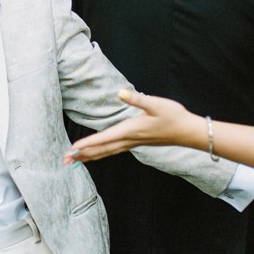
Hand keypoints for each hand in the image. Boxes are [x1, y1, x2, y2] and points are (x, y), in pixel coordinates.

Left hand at [65, 91, 196, 164]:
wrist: (187, 131)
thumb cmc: (173, 116)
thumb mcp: (155, 103)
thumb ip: (137, 99)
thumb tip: (120, 93)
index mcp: (130, 130)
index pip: (104, 138)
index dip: (87, 144)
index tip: (72, 149)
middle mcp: (129, 139)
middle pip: (102, 150)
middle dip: (83, 155)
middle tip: (65, 161)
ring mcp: (133, 143)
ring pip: (107, 152)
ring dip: (90, 156)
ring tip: (75, 160)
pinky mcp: (136, 143)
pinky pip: (114, 150)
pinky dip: (102, 153)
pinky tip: (98, 153)